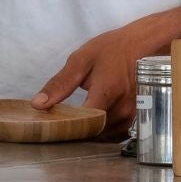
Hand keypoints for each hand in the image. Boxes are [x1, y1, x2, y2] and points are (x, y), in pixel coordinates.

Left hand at [32, 14, 177, 137]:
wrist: (142, 46)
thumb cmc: (110, 50)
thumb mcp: (81, 60)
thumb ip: (60, 84)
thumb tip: (38, 104)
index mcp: (106, 94)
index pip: (85, 124)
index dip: (67, 129)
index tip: (51, 129)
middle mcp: (122, 110)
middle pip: (95, 133)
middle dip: (75, 132)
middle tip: (57, 127)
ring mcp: (132, 117)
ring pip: (105, 136)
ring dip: (89, 133)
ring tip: (72, 125)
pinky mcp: (136, 119)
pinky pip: (115, 133)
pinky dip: (101, 131)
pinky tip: (90, 123)